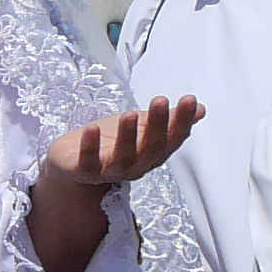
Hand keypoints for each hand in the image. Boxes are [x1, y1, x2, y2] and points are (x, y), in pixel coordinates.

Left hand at [44, 95, 202, 192]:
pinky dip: (91, 146)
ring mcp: (109, 171)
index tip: (189, 100)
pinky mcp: (84, 171)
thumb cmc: (109, 144)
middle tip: (161, 101)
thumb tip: (199, 109)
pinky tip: (91, 128)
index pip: (172, 138)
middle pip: (150, 148)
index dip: (182, 121)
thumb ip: (168, 120)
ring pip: (123, 157)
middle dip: (157, 125)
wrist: (72, 165)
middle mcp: (135, 165)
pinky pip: (88, 162)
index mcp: (151, 154)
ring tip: (130, 114)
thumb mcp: (141, 128)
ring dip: (128, 136)